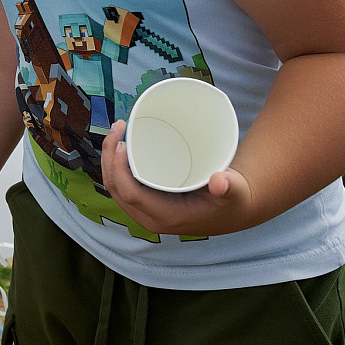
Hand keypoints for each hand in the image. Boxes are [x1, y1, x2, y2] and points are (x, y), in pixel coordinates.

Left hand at [101, 119, 256, 235]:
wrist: (233, 210)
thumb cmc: (233, 199)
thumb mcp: (235, 192)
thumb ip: (230, 187)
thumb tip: (220, 181)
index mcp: (166, 216)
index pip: (130, 193)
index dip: (119, 169)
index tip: (122, 143)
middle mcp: (150, 217)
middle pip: (115, 188)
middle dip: (109, 157)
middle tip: (118, 127)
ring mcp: (145, 212)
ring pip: (115, 186)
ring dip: (109, 159)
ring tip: (117, 131)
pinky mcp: (146, 203)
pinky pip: (121, 185)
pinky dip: (116, 165)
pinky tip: (119, 146)